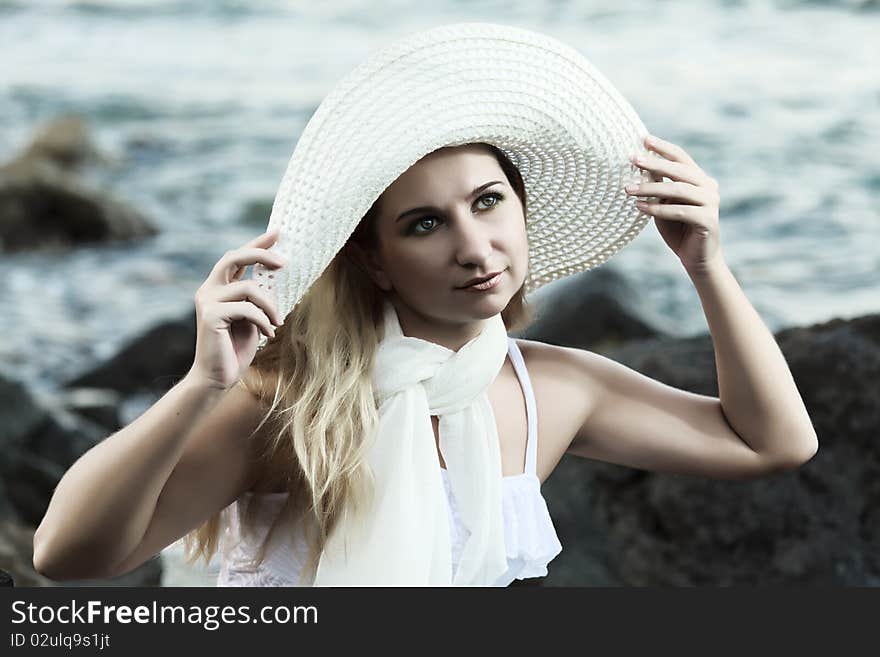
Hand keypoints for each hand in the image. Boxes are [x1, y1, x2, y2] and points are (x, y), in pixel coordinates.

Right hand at [188, 228, 287, 390]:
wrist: (218, 377)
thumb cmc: (236, 348)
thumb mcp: (252, 317)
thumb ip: (256, 298)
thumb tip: (277, 277)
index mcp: (218, 288)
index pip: (236, 258)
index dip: (256, 244)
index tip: (278, 232)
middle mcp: (209, 290)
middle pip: (233, 257)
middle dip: (260, 254)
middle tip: (284, 262)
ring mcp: (207, 301)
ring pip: (248, 288)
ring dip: (270, 306)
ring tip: (277, 323)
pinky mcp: (210, 315)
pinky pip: (247, 309)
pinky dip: (264, 321)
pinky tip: (268, 335)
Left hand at [625, 134, 723, 275]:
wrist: (695, 259)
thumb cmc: (677, 229)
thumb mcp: (663, 204)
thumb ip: (657, 186)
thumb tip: (641, 166)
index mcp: (700, 179)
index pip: (681, 158)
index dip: (663, 148)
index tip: (644, 139)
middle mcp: (709, 187)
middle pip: (679, 170)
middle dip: (654, 163)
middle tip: (632, 159)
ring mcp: (711, 202)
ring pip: (678, 190)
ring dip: (651, 188)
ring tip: (628, 189)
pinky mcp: (708, 220)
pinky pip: (680, 211)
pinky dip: (658, 209)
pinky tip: (639, 208)